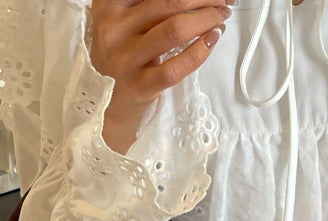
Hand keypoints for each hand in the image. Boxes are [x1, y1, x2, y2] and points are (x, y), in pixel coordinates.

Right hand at [91, 0, 232, 153]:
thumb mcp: (122, 20)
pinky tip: (211, 40)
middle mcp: (113, 29)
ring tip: (220, 17)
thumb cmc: (122, 54)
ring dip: (207, 19)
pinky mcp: (140, 86)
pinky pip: (176, 67)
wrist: (105, 102)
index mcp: (108, 5)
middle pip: (171, 2)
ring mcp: (126, 60)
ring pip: (175, 30)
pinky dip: (200, 51)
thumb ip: (147, 4)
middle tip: (222, 1)